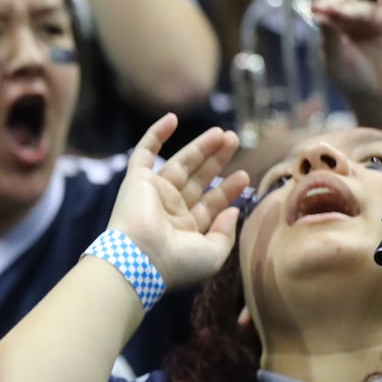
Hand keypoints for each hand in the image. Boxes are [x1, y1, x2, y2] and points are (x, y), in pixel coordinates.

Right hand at [107, 114, 249, 289]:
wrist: (139, 259)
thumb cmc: (177, 262)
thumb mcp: (213, 254)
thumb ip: (226, 233)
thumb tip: (233, 210)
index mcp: (187, 229)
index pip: (210, 204)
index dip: (228, 189)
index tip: (244, 175)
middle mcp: (171, 209)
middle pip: (198, 178)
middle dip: (217, 160)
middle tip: (234, 140)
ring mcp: (154, 192)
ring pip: (180, 162)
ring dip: (200, 146)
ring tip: (223, 133)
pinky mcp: (137, 180)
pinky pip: (145, 152)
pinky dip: (156, 134)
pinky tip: (172, 118)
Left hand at [300, 0, 381, 130]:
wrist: (381, 97)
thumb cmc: (351, 78)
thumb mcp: (334, 57)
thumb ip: (327, 32)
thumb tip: (316, 7)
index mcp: (328, 21)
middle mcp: (349, 14)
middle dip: (334, 6)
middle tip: (326, 14)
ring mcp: (372, 16)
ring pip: (360, 5)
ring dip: (352, 13)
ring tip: (349, 26)